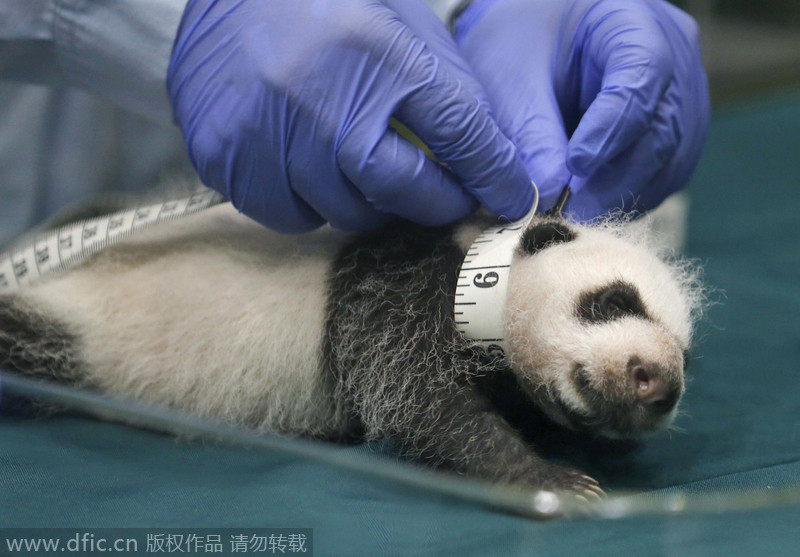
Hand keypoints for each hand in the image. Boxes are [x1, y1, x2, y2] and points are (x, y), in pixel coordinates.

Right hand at [167, 0, 533, 232]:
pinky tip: (310, 168)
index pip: (457, 131)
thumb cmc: (325, 0)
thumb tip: (490, 154)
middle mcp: (318, 98)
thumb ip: (446, 83)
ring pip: (341, 212)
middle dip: (433, 202)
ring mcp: (264, 133)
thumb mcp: (401, 19)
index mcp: (374, 51)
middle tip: (445, 198)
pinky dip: (309, 203)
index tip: (512, 198)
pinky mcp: (223, 156)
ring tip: (363, 168)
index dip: (493, 173)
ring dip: (366, 202)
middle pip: (398, 189)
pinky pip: (286, 214)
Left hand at [453, 0, 709, 219]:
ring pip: (670, 160)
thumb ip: (531, 133)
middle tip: (571, 212)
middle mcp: (673, 59)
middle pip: (663, 128)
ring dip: (624, 195)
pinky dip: (628, 196)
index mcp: (634, 24)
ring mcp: (680, 99)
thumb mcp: (512, 79)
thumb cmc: (519, 45)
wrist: (529, 42)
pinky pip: (663, 175)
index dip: (611, 129)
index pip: (642, 78)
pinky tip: (590, 208)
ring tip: (575, 215)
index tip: (575, 166)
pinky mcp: (672, 136)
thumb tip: (547, 194)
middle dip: (616, 179)